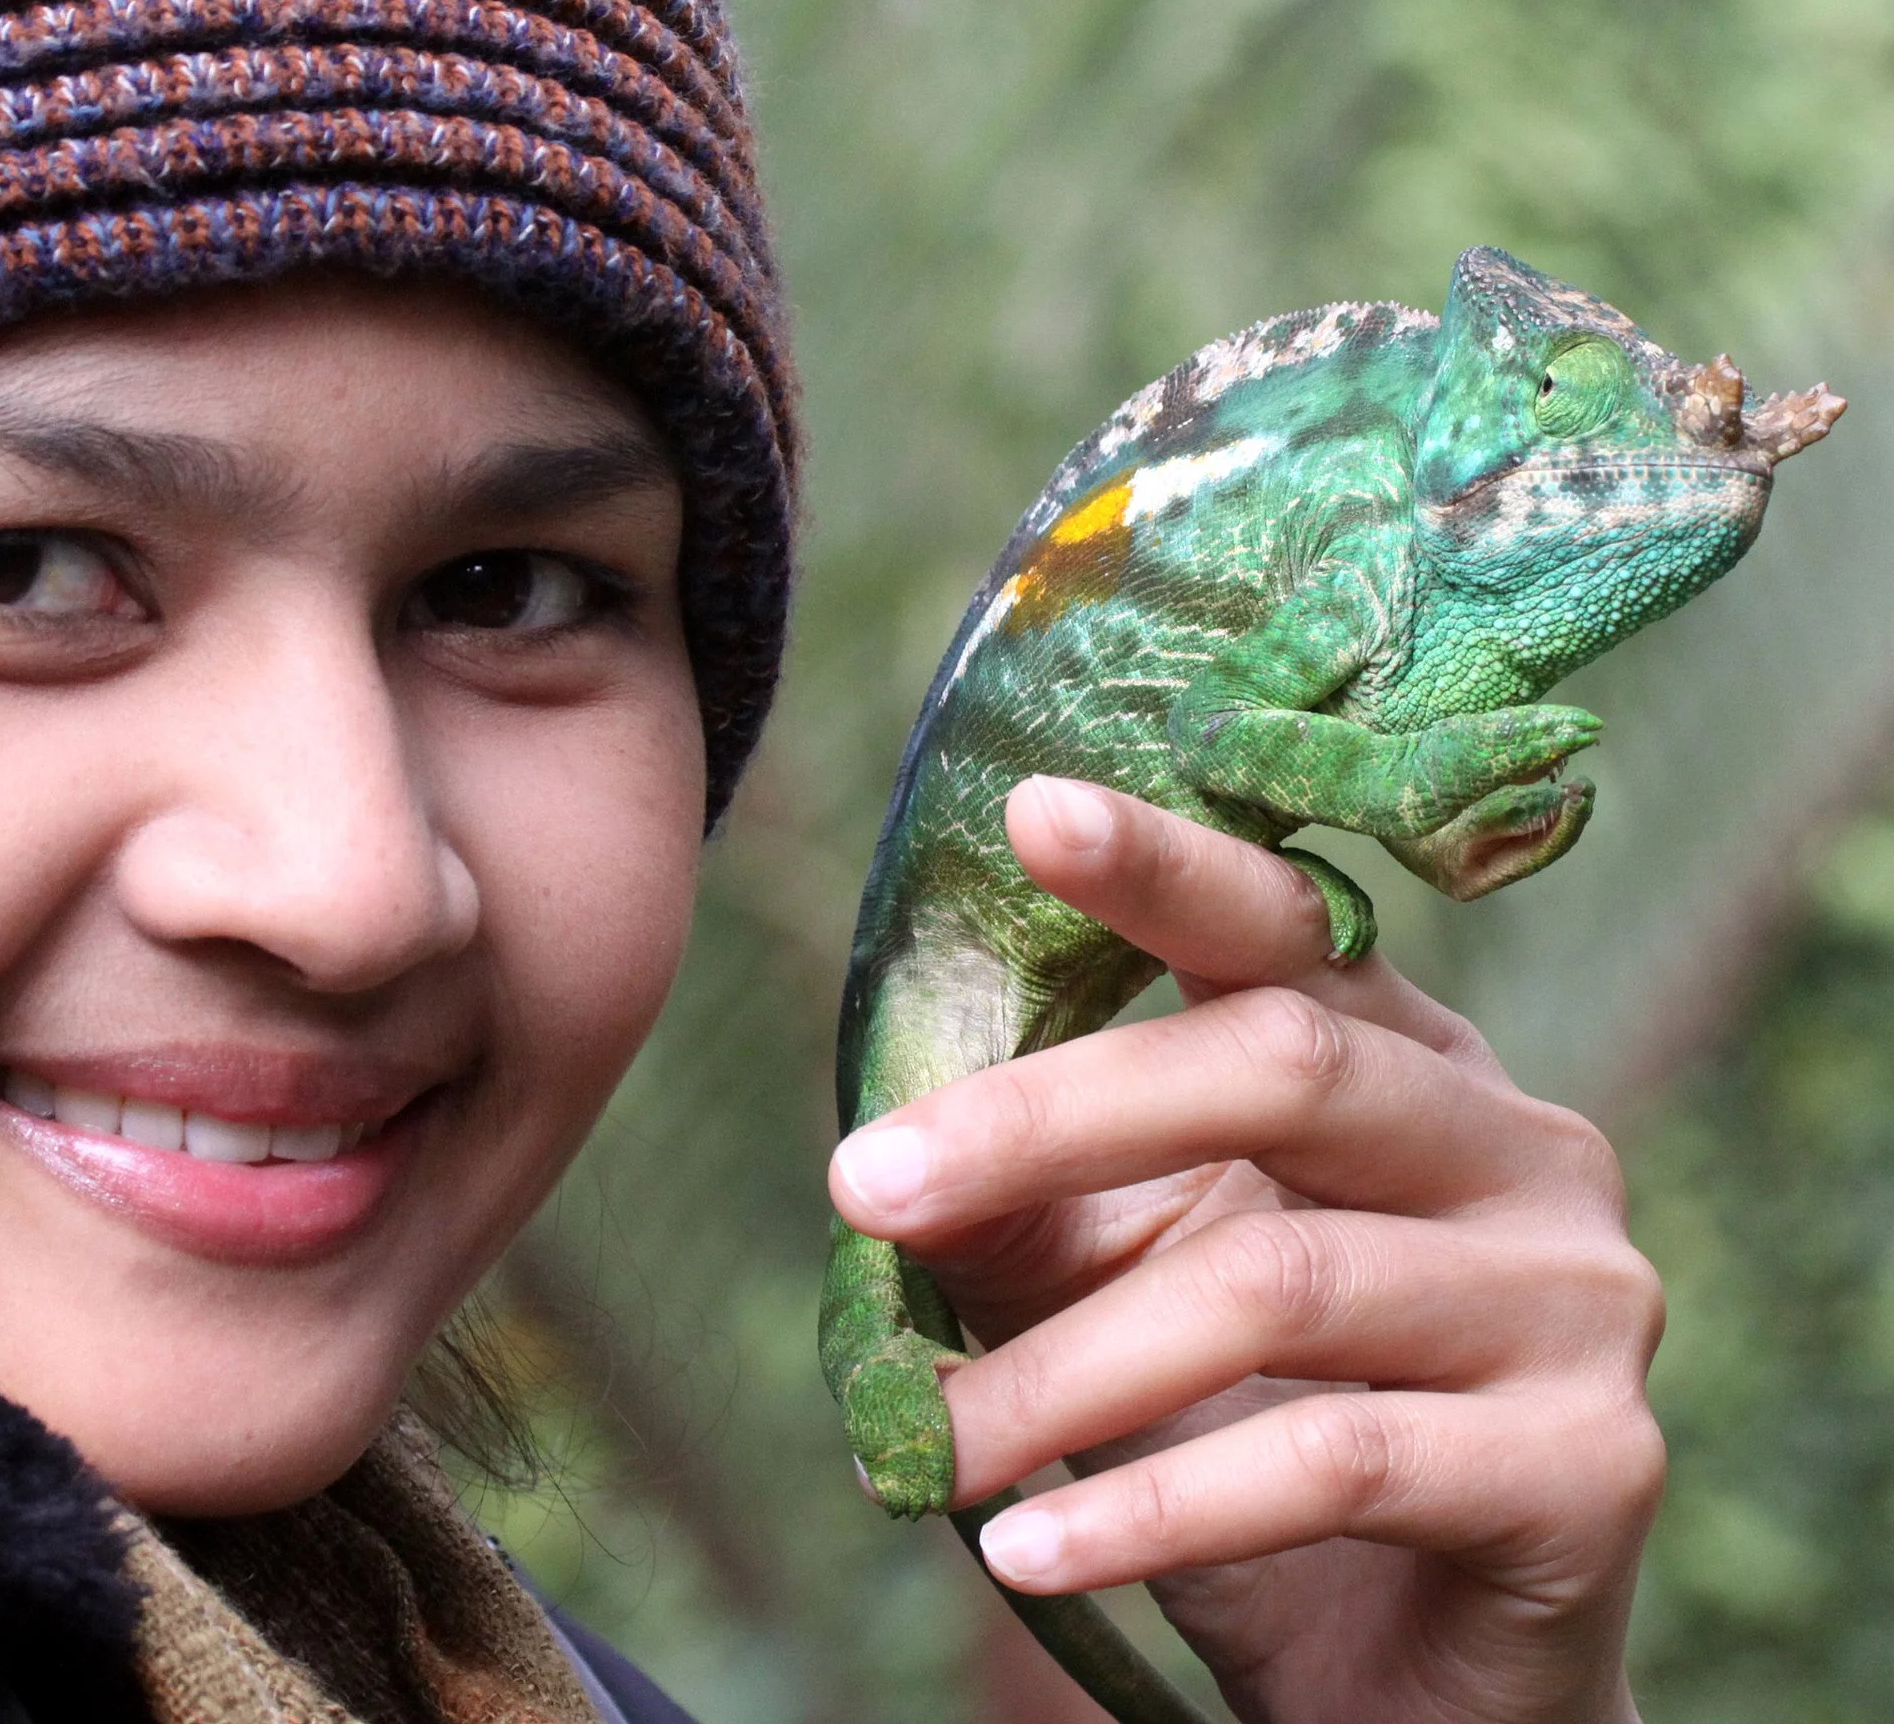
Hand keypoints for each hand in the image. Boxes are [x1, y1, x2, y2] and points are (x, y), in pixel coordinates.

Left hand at [826, 778, 1661, 1723]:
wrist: (1411, 1679)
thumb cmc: (1248, 1440)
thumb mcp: (1117, 1297)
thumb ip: (1023, 1214)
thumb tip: (882, 1165)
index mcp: (1409, 1061)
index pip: (1289, 930)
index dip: (1169, 868)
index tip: (1033, 811)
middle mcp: (1519, 1144)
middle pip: (1279, 1069)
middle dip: (1046, 1119)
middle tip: (859, 1184)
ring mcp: (1575, 1297)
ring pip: (1282, 1281)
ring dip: (1070, 1369)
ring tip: (932, 1443)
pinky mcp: (1589, 1464)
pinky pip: (1339, 1461)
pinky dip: (1155, 1509)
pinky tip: (1029, 1549)